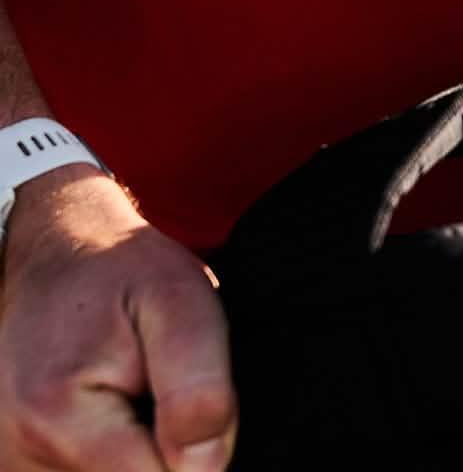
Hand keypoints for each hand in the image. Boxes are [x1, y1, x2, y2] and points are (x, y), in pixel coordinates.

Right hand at [0, 166, 236, 471]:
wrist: (58, 251)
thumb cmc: (122, 270)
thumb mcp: (181, 300)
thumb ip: (199, 387)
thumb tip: (205, 467)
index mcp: (56, 420)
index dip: (196, 446)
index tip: (185, 388)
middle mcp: (18, 457)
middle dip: (163, 447)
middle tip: (158, 378)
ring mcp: (11, 462)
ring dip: (138, 447)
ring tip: (134, 383)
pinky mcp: (16, 462)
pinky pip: (89, 471)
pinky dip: (114, 448)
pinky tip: (115, 403)